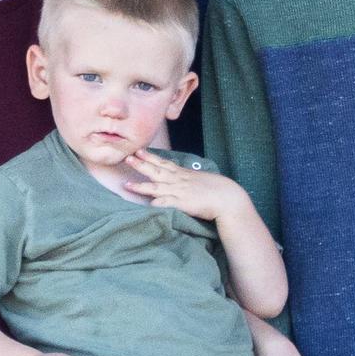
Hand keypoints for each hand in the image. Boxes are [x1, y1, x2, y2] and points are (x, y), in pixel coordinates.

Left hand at [120, 151, 249, 221]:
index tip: (138, 151)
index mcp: (183, 174)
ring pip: (156, 187)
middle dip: (140, 164)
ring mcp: (179, 192)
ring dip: (141, 186)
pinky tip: (147, 205)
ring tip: (126, 184)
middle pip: (156, 171)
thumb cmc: (218, 189)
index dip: (150, 157)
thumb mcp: (201, 179)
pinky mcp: (183, 204)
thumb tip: (186, 178)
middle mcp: (178, 181)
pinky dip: (157, 204)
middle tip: (127, 157)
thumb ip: (190, 178)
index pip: (164, 163)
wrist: (228, 197)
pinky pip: (167, 203)